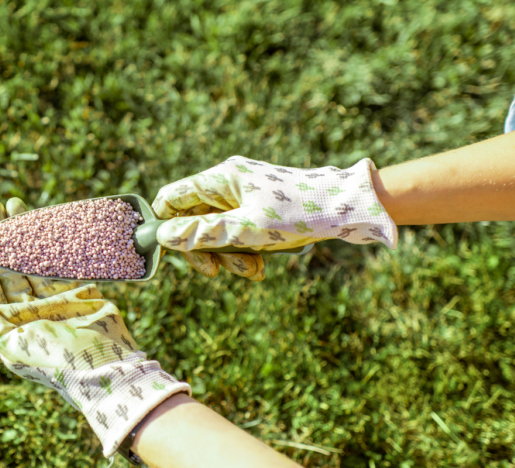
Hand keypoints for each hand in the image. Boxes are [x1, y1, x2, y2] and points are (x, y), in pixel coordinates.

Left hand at [0, 199, 190, 456]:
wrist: (106, 368)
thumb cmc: (55, 360)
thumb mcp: (11, 343)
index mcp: (6, 322)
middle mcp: (25, 309)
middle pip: (5, 265)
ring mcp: (51, 299)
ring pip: (31, 259)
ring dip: (23, 232)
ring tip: (15, 203)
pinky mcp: (77, 292)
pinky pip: (59, 262)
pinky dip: (52, 242)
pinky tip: (44, 221)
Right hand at [153, 156, 397, 256]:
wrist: (351, 208)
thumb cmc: (299, 212)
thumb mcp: (247, 229)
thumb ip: (203, 233)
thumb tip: (164, 236)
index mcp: (220, 179)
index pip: (173, 198)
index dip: (166, 225)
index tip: (173, 251)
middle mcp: (228, 185)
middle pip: (193, 220)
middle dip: (204, 250)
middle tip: (215, 272)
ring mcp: (245, 197)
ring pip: (218, 232)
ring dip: (229, 256)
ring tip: (252, 270)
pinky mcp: (261, 211)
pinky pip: (239, 234)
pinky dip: (246, 251)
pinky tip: (262, 266)